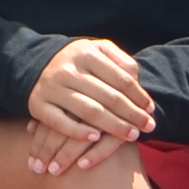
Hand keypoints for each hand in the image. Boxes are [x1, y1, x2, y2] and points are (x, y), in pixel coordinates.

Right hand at [25, 38, 155, 172]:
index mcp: (87, 53)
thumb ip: (120, 61)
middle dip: (132, 114)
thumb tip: (138, 80)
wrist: (37, 64)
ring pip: (88, 111)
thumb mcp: (99, 51)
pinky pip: (60, 122)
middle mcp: (68, 69)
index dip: (139, 96)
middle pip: (108, 97)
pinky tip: (96, 137)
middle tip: (149, 127)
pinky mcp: (38, 105)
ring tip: (132, 135)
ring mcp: (52, 87)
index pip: (121, 79)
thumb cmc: (79, 62)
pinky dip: (78, 131)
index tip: (151, 110)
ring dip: (114, 126)